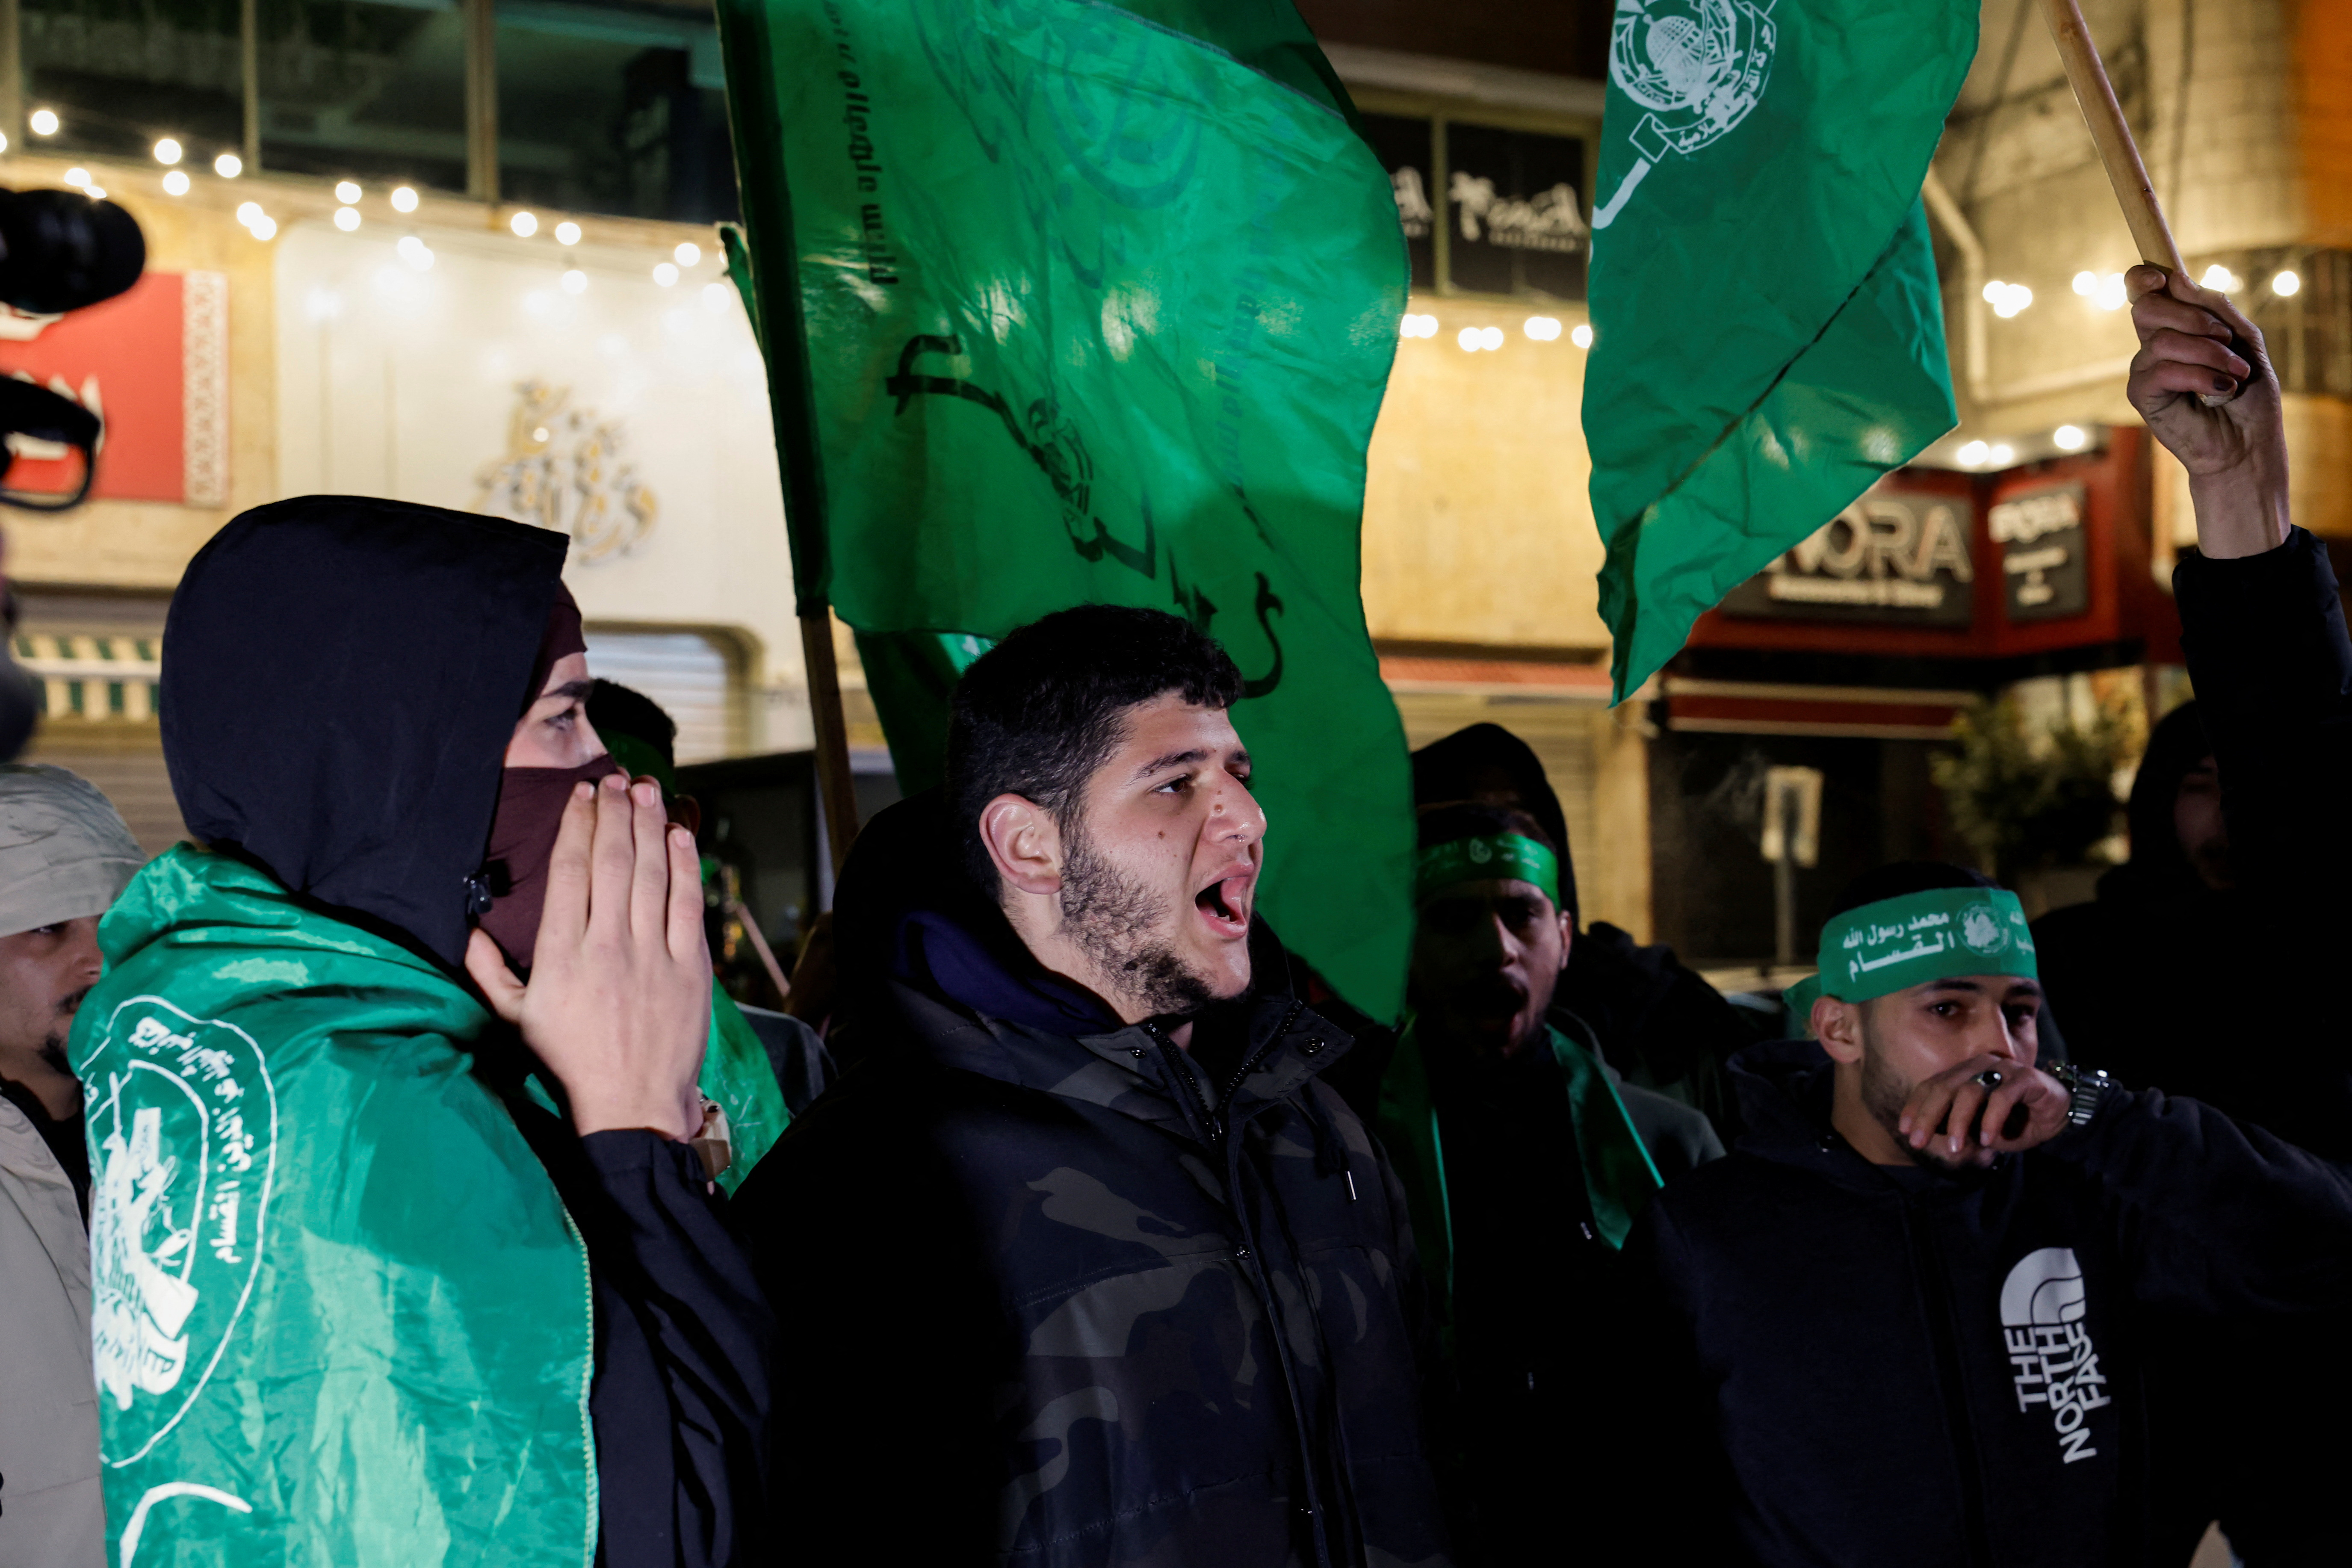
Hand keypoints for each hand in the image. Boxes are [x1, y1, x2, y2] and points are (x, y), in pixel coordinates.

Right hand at [466, 772, 710, 1139]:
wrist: (631, 1106)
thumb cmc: (571, 1061)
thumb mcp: (514, 1020)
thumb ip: (487, 972)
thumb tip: (468, 931)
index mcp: (561, 955)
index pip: (569, 872)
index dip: (576, 827)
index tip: (582, 797)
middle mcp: (606, 947)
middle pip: (611, 861)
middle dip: (614, 813)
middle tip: (616, 780)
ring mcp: (651, 955)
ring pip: (651, 873)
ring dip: (649, 825)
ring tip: (646, 790)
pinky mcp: (690, 968)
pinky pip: (688, 903)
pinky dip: (685, 864)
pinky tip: (678, 834)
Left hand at [1897, 1055, 2069, 1165]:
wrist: (2057, 1116)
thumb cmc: (2013, 1121)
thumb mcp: (1979, 1129)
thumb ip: (1957, 1128)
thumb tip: (1930, 1137)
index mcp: (1963, 1073)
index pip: (1931, 1086)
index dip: (1916, 1107)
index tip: (1906, 1130)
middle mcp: (1979, 1065)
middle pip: (1945, 1087)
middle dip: (1928, 1116)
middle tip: (1918, 1142)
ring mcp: (2002, 1068)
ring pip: (1970, 1090)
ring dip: (1960, 1122)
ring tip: (1956, 1148)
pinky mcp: (2026, 1077)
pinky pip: (2002, 1097)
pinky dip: (1992, 1119)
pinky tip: (1988, 1140)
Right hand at [2126, 264, 2289, 558]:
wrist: (2247, 444)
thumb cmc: (2248, 396)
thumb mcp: (2243, 340)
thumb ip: (2215, 309)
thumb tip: (2176, 280)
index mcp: (2176, 327)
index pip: (2144, 291)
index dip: (2144, 277)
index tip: (2161, 278)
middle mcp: (2154, 346)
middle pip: (2145, 306)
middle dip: (2191, 316)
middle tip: (2225, 338)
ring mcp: (2145, 370)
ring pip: (2162, 340)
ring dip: (2209, 353)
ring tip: (2234, 375)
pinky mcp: (2142, 396)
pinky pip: (2162, 370)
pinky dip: (2199, 376)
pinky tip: (2220, 390)